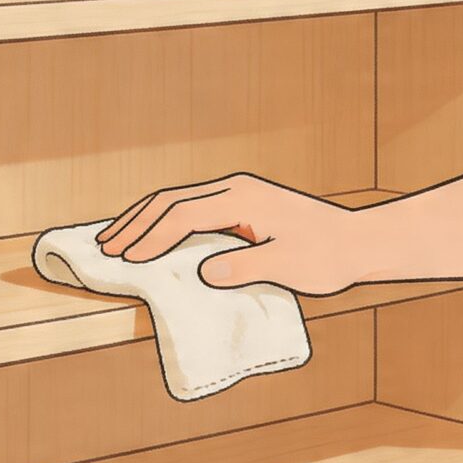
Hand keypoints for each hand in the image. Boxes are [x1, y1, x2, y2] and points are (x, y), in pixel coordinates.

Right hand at [94, 173, 369, 294]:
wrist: (359, 242)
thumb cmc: (328, 256)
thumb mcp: (288, 266)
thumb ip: (245, 268)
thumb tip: (203, 272)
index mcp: (243, 199)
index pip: (183, 215)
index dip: (151, 238)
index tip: (127, 261)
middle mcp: (236, 189)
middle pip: (171, 200)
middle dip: (135, 224)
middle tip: (104, 249)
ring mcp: (239, 195)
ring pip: (178, 201)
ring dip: (144, 220)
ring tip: (115, 241)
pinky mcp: (242, 206)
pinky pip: (192, 209)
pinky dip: (164, 222)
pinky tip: (152, 238)